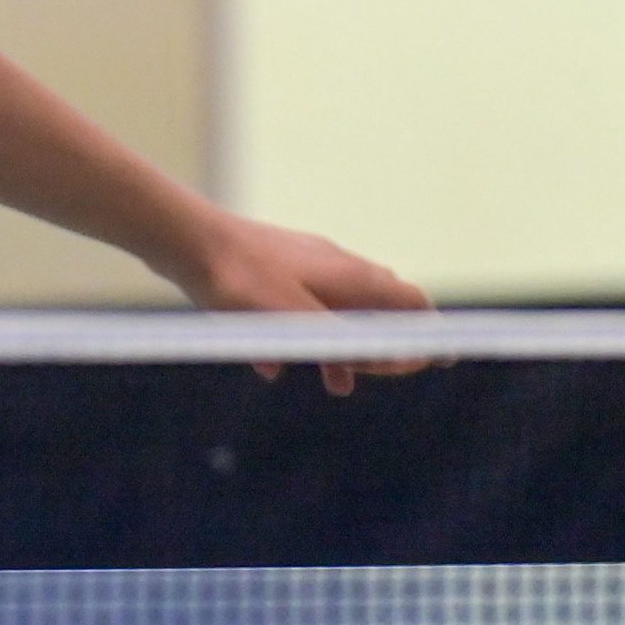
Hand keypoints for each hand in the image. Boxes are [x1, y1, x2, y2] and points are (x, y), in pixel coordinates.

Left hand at [171, 213, 433, 395]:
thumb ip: (340, 341)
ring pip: (334, 309)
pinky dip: (300, 336)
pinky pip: (295, 308)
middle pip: (376, 307)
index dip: (427, 333)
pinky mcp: (267, 270)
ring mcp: (300, 265)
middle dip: (383, 344)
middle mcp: (333, 265)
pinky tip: (273, 364)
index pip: (408, 304)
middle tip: (384, 373)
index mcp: (349, 276)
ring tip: (338, 384)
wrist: (184, 239)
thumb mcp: (295, 319)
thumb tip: (385, 359)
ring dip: (341, 347)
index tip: (439, 358)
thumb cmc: (240, 279)